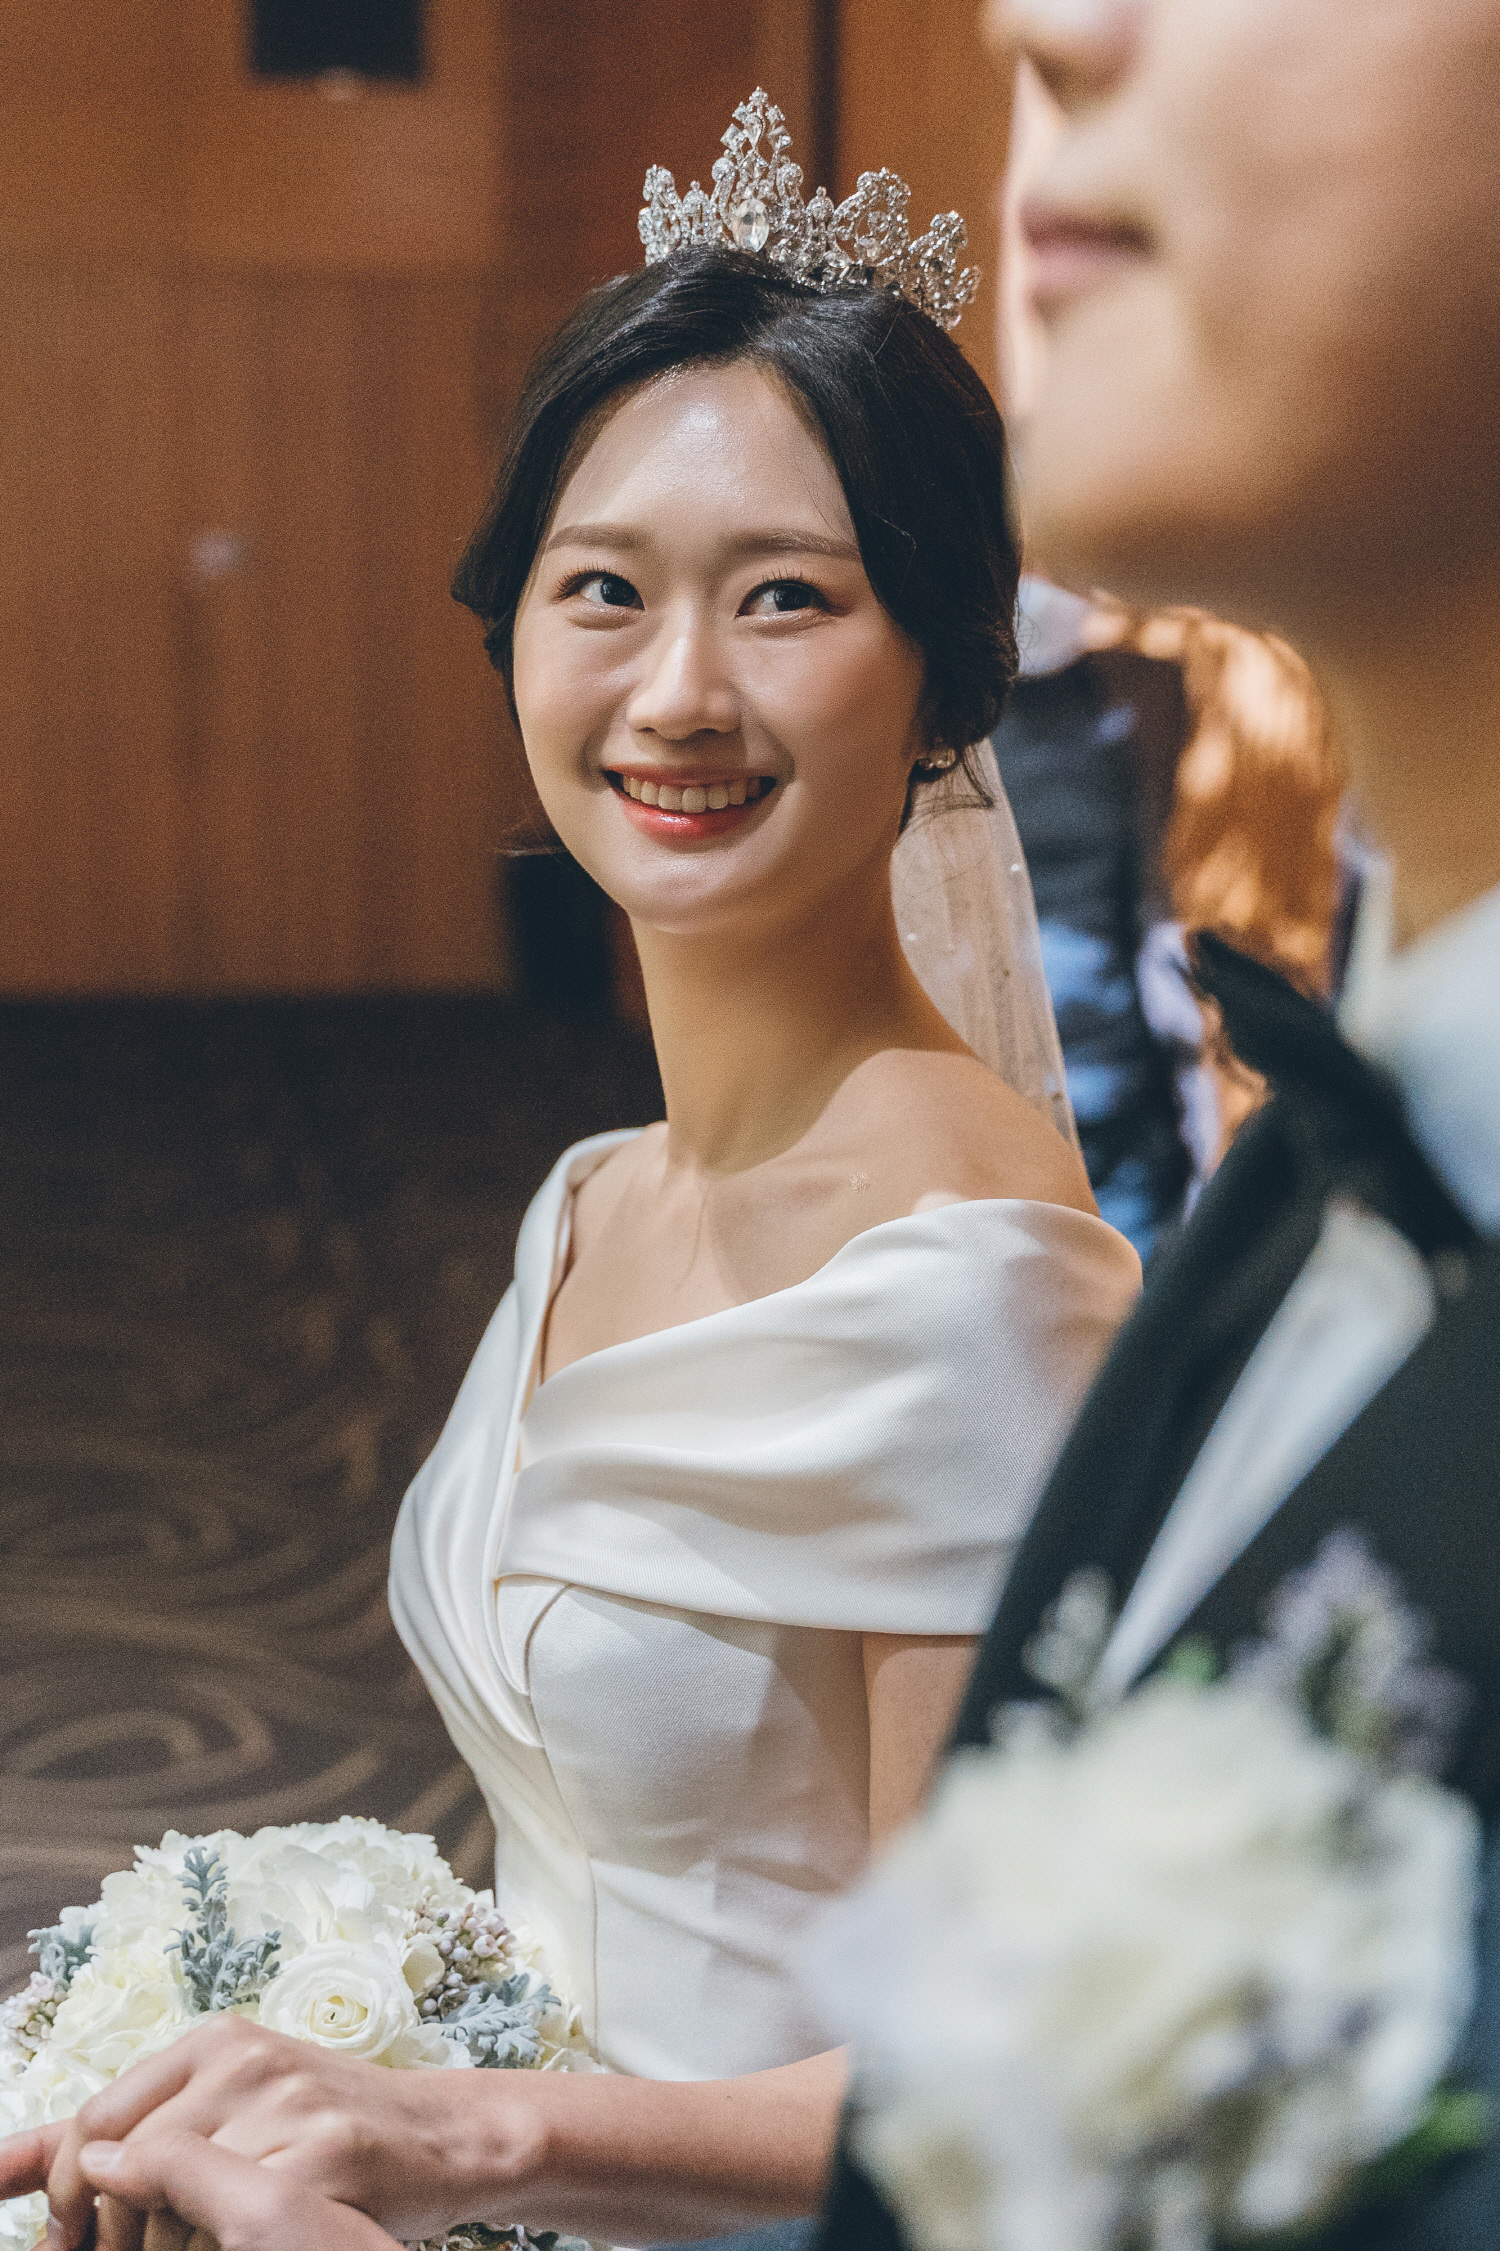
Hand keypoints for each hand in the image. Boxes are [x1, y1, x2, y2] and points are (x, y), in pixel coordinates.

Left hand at [38, 2015, 541, 2250]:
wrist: (444, 2135)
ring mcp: (286, 2103)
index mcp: (213, 2040)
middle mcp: (243, 2058)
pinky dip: (221, 2249)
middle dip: (111, 2239)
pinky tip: (240, 2246)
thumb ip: (120, 2136)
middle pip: (124, 2166)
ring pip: (171, 2202)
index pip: (94, 2124)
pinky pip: (234, 2224)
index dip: (73, 2201)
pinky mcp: (324, 2154)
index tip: (73, 2247)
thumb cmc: (324, 2133)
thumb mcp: (225, 2112)